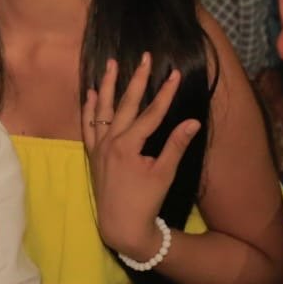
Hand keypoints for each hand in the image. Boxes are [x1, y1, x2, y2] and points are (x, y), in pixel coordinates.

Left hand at [82, 53, 201, 260]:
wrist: (121, 226)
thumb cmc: (145, 202)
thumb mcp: (164, 174)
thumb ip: (176, 145)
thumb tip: (193, 121)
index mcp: (128, 145)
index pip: (150, 113)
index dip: (164, 93)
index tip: (174, 73)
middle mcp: (110, 141)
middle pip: (126, 104)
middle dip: (137, 79)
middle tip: (145, 57)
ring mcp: (99, 147)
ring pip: (102, 109)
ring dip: (107, 85)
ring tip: (111, 64)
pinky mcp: (94, 154)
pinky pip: (88, 125)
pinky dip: (89, 108)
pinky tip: (91, 93)